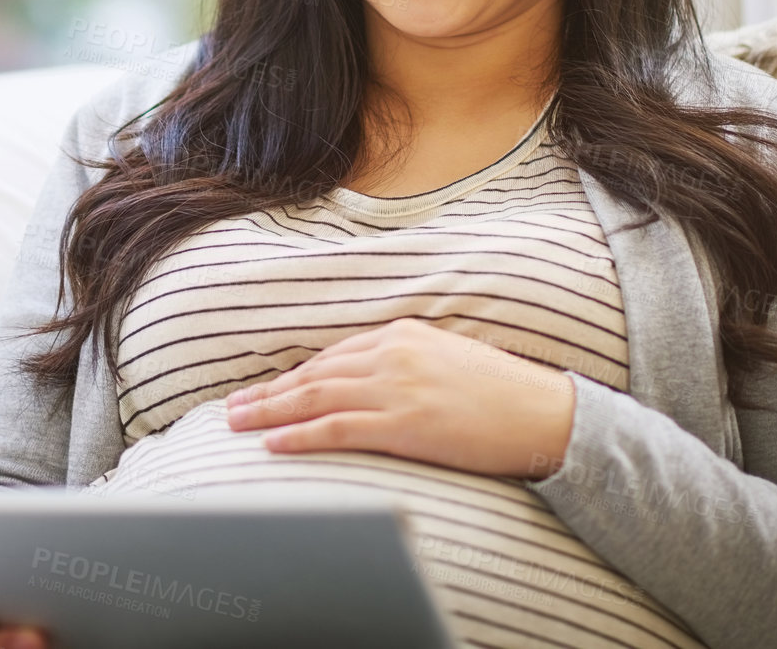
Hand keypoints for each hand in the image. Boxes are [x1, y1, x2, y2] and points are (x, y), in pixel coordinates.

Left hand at [223, 318, 576, 479]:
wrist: (545, 414)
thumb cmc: (502, 394)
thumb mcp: (446, 359)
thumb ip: (405, 364)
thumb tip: (368, 384)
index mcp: (402, 334)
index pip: (332, 357)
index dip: (293, 376)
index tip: (265, 389)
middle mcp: (392, 354)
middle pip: (314, 375)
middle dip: (268, 392)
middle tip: (232, 407)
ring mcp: (396, 389)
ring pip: (315, 399)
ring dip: (270, 412)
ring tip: (237, 424)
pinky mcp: (404, 424)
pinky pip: (338, 429)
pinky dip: (301, 435)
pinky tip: (274, 443)